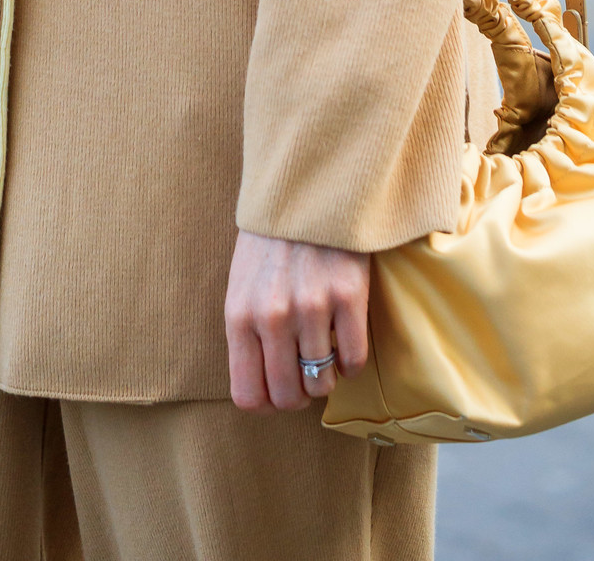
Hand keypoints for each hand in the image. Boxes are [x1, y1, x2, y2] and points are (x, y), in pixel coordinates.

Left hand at [224, 229, 369, 411]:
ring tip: (325, 354)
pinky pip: (353, 360)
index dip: (268, 404)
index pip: (248, 396)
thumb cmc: (270, 241)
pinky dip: (351, 362)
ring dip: (326, 378)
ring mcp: (312, 307)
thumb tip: (261, 388)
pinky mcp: (348, 296)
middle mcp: (272, 317)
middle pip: (288, 396)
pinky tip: (345, 341)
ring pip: (322, 383)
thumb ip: (246, 334)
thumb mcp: (241, 285)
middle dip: (299, 395)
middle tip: (306, 376)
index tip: (279, 392)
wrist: (306, 190)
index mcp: (239, 316)